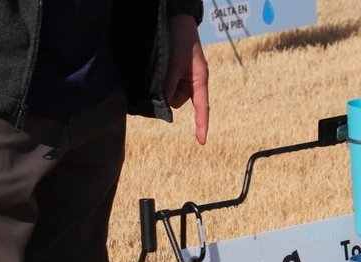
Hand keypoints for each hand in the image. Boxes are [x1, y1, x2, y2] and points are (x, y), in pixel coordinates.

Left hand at [166, 14, 209, 144]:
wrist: (176, 21)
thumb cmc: (180, 41)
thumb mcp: (174, 64)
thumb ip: (168, 85)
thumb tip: (162, 104)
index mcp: (200, 80)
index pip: (202, 108)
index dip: (202, 125)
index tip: (202, 141)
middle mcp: (192, 81)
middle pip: (178, 100)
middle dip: (168, 94)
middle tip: (164, 76)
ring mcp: (182, 77)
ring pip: (169, 93)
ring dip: (163, 85)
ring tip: (162, 67)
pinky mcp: (173, 72)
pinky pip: (165, 84)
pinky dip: (161, 80)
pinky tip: (158, 68)